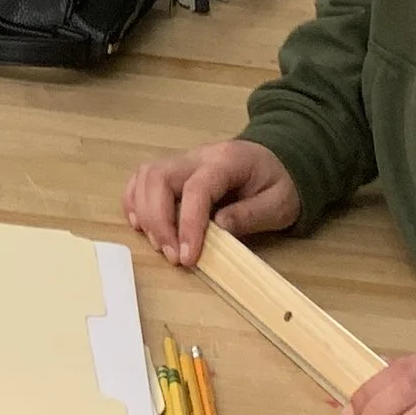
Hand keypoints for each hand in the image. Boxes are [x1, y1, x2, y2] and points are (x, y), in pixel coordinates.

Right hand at [123, 138, 301, 264]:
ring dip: (144, 213)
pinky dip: (135, 202)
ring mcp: (182, 161)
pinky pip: (143, 179)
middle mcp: (197, 156)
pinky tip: (141, 225)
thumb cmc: (279, 183)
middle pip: (159, 177)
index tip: (187, 257)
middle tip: (171, 255)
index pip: (196, 189)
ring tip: (160, 245)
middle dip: (158, 220)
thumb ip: (250, 214)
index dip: (188, 224)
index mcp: (226, 161)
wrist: (280, 159)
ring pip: (146, 177)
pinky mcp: (174, 171)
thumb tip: (218, 227)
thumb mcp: (279, 203)